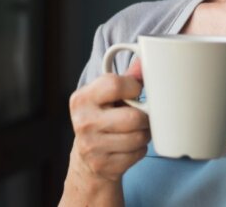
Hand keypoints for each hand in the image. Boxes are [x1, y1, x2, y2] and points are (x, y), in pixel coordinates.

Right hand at [68, 58, 148, 183]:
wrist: (87, 160)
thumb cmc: (101, 121)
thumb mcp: (106, 98)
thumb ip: (125, 79)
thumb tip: (144, 61)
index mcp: (81, 99)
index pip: (114, 84)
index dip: (133, 87)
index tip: (135, 91)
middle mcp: (83, 122)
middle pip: (132, 117)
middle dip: (144, 117)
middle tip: (140, 116)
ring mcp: (92, 146)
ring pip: (138, 137)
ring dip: (144, 134)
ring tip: (136, 130)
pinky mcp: (103, 165)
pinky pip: (137, 153)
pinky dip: (139, 149)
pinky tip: (130, 146)